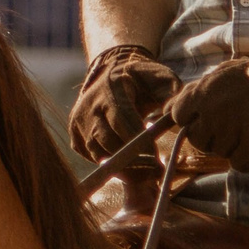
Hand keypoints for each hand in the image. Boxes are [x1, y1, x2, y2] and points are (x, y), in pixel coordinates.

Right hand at [68, 45, 176, 161]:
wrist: (109, 72)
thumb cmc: (140, 79)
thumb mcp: (159, 77)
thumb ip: (171, 92)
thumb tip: (172, 113)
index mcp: (111, 90)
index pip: (122, 120)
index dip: (138, 142)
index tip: (156, 159)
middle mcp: (90, 106)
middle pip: (107, 141)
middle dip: (133, 161)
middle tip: (156, 172)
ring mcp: (79, 122)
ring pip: (98, 153)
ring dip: (123, 168)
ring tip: (146, 176)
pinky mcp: (75, 136)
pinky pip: (92, 157)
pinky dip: (111, 165)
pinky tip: (130, 167)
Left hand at [167, 51, 248, 169]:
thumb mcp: (217, 77)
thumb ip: (190, 95)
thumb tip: (162, 112)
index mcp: (201, 92)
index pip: (177, 116)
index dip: (191, 119)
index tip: (204, 116)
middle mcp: (212, 111)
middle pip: (197, 139)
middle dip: (210, 135)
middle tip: (229, 122)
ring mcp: (232, 128)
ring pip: (218, 152)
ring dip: (231, 145)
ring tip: (246, 126)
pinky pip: (238, 163)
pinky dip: (246, 157)